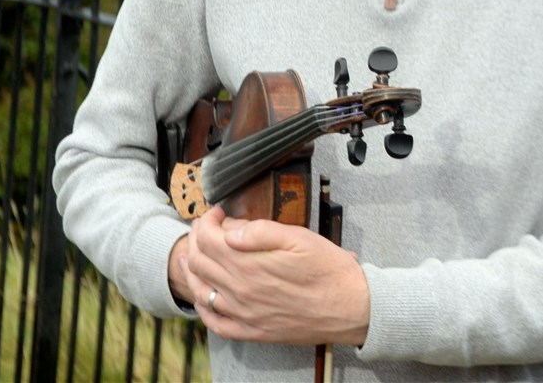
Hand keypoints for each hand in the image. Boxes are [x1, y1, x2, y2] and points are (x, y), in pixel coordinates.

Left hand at [181, 206, 370, 346]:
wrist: (350, 307)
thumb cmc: (330, 270)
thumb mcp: (301, 238)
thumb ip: (262, 232)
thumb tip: (230, 230)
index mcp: (251, 265)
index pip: (209, 239)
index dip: (207, 221)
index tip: (217, 212)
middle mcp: (241, 291)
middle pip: (200, 262)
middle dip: (196, 239)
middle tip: (204, 227)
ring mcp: (243, 314)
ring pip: (201, 291)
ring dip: (192, 269)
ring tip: (194, 254)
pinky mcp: (251, 331)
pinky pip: (214, 321)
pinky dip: (202, 306)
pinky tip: (203, 296)